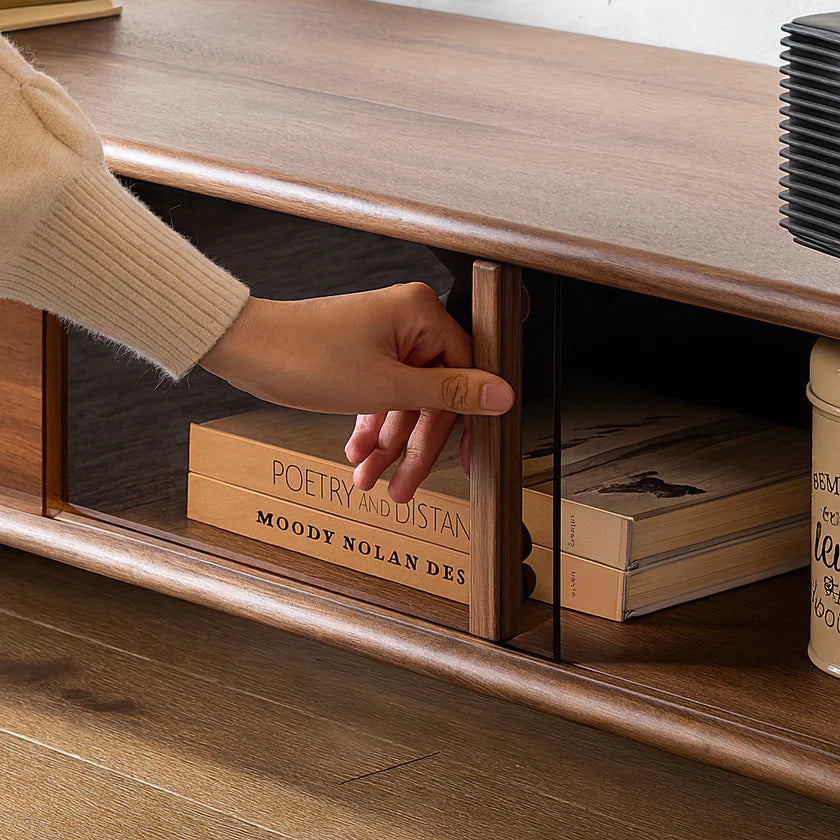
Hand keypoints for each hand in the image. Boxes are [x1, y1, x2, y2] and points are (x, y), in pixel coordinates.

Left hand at [200, 283, 513, 499]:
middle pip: (431, 395)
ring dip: (388, 444)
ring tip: (371, 480)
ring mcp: (384, 338)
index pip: (465, 373)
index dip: (466, 422)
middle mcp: (408, 321)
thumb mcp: (386, 386)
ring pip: (403, 401)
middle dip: (413, 446)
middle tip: (405, 486)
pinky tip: (359, 455)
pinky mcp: (363, 353)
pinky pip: (380, 396)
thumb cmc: (304, 355)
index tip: (470, 459)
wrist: (244, 348)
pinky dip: (371, 426)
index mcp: (422, 314)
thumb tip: (503, 394)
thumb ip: (449, 394)